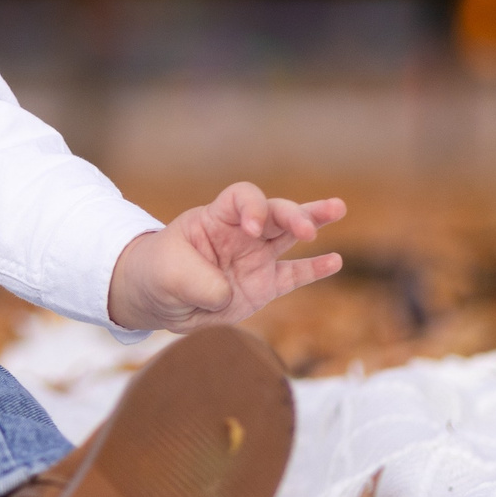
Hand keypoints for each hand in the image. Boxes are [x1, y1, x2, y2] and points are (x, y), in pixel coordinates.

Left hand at [106, 184, 345, 333]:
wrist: (158, 298)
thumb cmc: (159, 273)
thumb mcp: (168, 275)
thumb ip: (199, 282)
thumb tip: (229, 294)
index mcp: (215, 218)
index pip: (242, 198)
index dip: (252, 208)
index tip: (251, 229)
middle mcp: (241, 233)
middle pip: (274, 212)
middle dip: (294, 214)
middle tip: (308, 228)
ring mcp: (255, 258)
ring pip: (290, 234)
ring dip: (312, 221)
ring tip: (338, 208)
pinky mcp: (263, 286)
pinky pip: (293, 275)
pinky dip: (314, 269)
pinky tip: (335, 261)